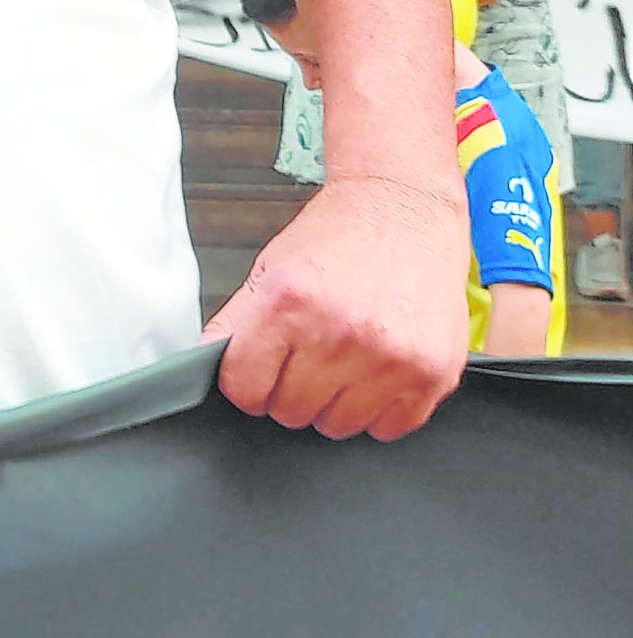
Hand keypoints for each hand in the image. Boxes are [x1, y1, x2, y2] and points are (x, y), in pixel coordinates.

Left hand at [207, 173, 468, 440]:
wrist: (405, 208)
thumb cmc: (338, 237)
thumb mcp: (270, 269)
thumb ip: (235, 323)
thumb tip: (205, 363)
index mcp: (287, 304)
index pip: (245, 388)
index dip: (247, 383)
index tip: (259, 372)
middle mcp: (340, 334)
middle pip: (290, 412)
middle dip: (291, 390)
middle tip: (308, 356)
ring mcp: (391, 359)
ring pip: (338, 426)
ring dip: (335, 402)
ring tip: (346, 357)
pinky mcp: (432, 375)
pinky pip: (390, 429)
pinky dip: (380, 409)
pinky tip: (378, 368)